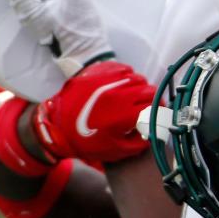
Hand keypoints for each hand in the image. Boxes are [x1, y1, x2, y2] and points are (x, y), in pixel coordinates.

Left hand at [33, 61, 155, 163]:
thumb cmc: (87, 142)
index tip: (159, 114)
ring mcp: (108, 80)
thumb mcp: (117, 150)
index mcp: (125, 113)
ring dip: (140, 87)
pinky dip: (126, 75)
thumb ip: (142, 142)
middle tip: (148, 106)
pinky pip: (122, 67)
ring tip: (133, 96)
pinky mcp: (99, 72)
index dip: (161, 110)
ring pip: (137, 77)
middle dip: (152, 98)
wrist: (57, 127)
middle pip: (149, 89)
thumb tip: (156, 131)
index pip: (155, 105)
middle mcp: (119, 93)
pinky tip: (122, 85)